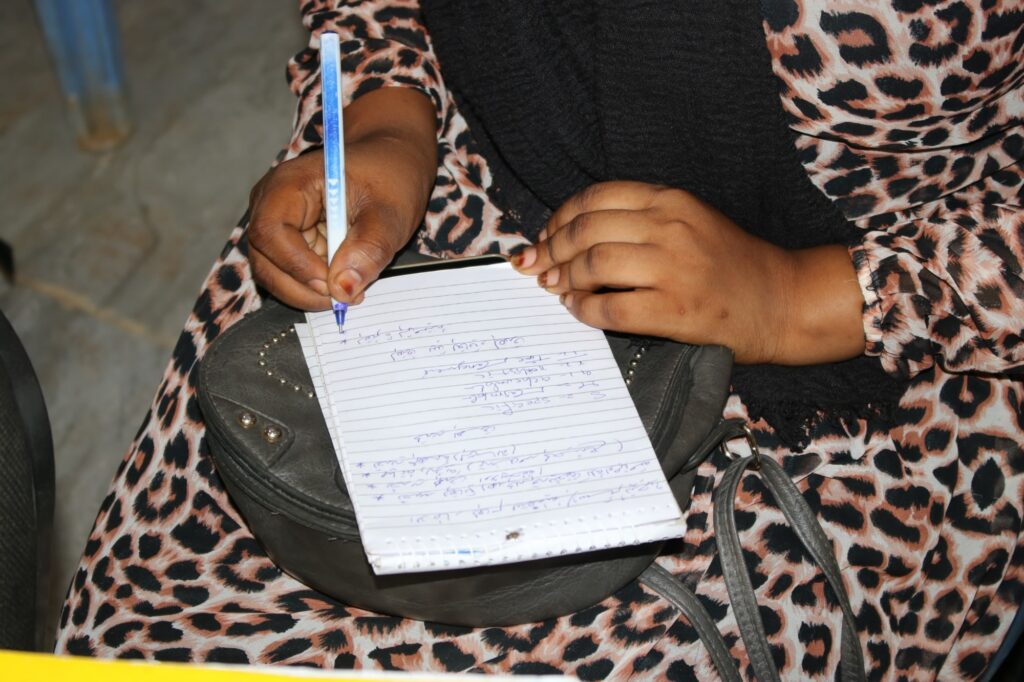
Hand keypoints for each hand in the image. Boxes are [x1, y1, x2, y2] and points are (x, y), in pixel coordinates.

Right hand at [248, 88, 436, 309]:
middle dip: (302, 288)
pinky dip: (314, 286)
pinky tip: (343, 282)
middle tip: (344, 299)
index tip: (332, 285)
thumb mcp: (390, 212)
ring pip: (274, 273)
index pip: (271, 232)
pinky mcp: (289, 242)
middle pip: (264, 260)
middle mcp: (271, 203)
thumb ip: (368, 248)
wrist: (390, 162)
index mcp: (289, 184)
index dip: (297, 265)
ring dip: (308, 291)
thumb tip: (343, 289)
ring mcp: (277, 224)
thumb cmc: (389, 175)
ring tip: (349, 291)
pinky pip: (290, 273)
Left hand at [511, 181, 865, 364]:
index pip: (593, 198)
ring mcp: (674, 268)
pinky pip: (611, 308)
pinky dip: (584, 310)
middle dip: (550, 251)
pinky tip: (580, 310)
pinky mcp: (677, 310)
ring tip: (558, 290)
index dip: (558, 219)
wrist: (781, 300)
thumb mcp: (687, 221)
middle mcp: (670, 227)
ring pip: (593, 265)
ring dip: (564, 280)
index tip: (544, 239)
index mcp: (669, 200)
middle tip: (538, 269)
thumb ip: (636, 221)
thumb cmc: (727, 263)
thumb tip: (566, 237)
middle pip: (585, 230)